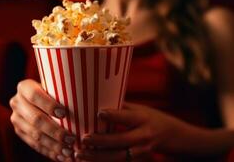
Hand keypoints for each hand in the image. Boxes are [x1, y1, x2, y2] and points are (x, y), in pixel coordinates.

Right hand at [10, 79, 74, 161]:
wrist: (38, 99)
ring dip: (54, 145)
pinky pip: (34, 145)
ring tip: (69, 151)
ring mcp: (16, 118)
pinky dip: (49, 151)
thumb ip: (64, 92)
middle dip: (55, 131)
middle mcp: (17, 102)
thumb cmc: (55, 91)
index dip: (48, 105)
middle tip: (71, 139)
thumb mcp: (56, 87)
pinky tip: (61, 155)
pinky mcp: (19, 132)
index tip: (64, 114)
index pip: (34, 95)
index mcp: (24, 87)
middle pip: (35, 119)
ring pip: (35, 135)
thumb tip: (86, 100)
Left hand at [75, 103, 192, 161]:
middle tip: (84, 138)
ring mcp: (142, 151)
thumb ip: (122, 106)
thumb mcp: (141, 108)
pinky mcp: (139, 160)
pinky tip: (89, 161)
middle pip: (120, 140)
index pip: (127, 117)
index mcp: (143, 119)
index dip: (113, 115)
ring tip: (80, 154)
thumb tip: (100, 99)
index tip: (98, 112)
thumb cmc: (154, 118)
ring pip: (117, 157)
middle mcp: (143, 136)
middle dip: (100, 141)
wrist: (175, 137)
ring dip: (97, 157)